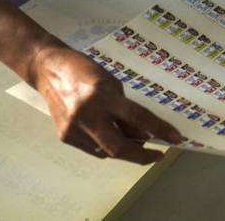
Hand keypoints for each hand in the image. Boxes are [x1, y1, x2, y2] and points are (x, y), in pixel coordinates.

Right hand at [29, 43, 182, 163]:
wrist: (48, 69)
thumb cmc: (85, 70)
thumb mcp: (112, 84)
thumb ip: (127, 111)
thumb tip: (143, 135)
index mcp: (103, 96)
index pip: (138, 118)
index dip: (160, 130)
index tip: (177, 139)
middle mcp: (87, 114)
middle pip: (119, 147)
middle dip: (142, 156)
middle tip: (157, 155)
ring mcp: (73, 129)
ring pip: (107, 151)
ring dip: (125, 148)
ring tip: (134, 139)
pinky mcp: (65, 137)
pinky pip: (94, 149)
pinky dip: (107, 146)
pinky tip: (110, 134)